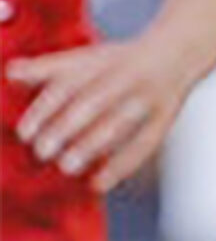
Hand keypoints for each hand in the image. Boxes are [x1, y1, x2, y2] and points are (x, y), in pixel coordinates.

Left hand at [5, 37, 193, 191]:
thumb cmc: (118, 63)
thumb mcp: (82, 59)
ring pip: (117, 126)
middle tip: (42, 153)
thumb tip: (9, 73)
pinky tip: (100, 184)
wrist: (174, 56)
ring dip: (91, 148)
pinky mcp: (163, 122)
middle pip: (92, 105)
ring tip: (67, 168)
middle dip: (65, 129)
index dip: (44, 110)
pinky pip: (143, 147)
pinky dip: (121, 167)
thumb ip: (45, 69)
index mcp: (98, 64)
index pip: (67, 86)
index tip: (25, 133)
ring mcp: (145, 102)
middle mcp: (123, 80)